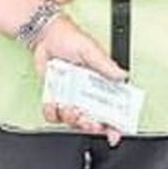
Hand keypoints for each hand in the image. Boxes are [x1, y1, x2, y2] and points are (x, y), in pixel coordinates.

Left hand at [30, 17, 124, 146]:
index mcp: (100, 82)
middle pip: (93, 119)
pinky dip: (52, 112)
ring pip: (73, 120)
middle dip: (91, 124)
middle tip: (87, 120)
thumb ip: (106, 64)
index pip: (112, 107)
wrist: (45, 34)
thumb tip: (122, 76)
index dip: (115, 123)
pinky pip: (53, 114)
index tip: (113, 133)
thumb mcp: (90, 49)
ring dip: (71, 119)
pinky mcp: (55, 96)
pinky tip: (54, 103)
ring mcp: (71, 95)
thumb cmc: (69, 37)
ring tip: (69, 107)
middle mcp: (86, 92)